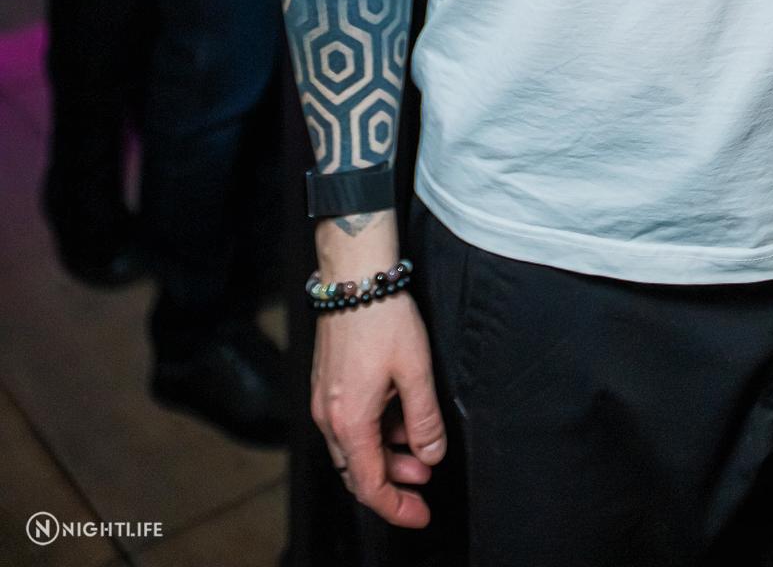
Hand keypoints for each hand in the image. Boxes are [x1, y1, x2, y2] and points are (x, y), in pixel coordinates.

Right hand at [311, 291, 447, 528]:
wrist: (355, 277)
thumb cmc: (383, 319)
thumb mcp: (415, 372)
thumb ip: (424, 420)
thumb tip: (430, 456)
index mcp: (349, 422)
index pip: (369, 486)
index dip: (396, 507)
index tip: (420, 514)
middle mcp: (328, 417)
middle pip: (358, 471)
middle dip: (393, 481)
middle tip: (425, 478)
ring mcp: (324, 400)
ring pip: (353, 447)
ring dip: (385, 454)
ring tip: (419, 446)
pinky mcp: (327, 384)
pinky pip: (348, 424)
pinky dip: (375, 431)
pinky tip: (400, 416)